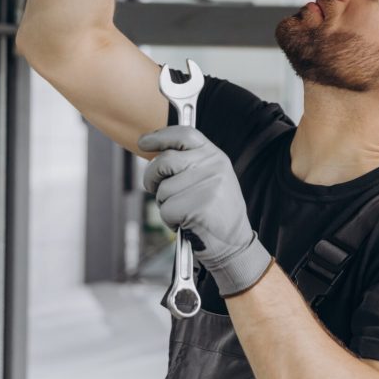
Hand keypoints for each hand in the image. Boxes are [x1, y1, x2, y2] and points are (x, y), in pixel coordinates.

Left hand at [138, 126, 272, 296]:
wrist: (235, 245)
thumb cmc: (216, 212)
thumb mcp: (212, 178)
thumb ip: (190, 163)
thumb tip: (155, 153)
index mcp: (216, 156)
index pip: (184, 134)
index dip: (160, 136)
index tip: (144, 142)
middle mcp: (213, 167)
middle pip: (164, 161)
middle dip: (151, 176)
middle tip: (153, 187)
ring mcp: (207, 186)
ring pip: (162, 189)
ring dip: (165, 204)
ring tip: (184, 211)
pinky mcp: (198, 207)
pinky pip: (166, 209)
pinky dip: (169, 220)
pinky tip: (186, 223)